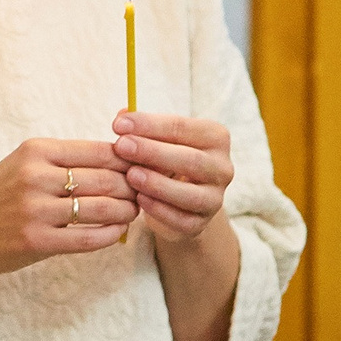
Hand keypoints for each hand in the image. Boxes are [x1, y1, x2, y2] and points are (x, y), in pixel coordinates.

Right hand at [0, 138, 136, 281]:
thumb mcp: (24, 164)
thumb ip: (65, 160)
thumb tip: (120, 157)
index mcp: (36, 150)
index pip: (101, 150)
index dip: (129, 161)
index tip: (141, 169)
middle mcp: (36, 176)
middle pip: (108, 179)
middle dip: (133, 188)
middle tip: (143, 194)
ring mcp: (36, 210)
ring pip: (103, 208)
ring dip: (126, 212)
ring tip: (131, 213)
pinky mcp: (37, 241)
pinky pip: (90, 237)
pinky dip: (111, 235)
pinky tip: (116, 233)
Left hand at [112, 112, 233, 241]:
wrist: (176, 200)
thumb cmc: (164, 159)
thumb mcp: (156, 139)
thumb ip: (141, 128)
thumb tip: (121, 117)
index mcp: (214, 137)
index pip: (183, 127)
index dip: (149, 124)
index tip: (118, 125)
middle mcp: (222, 168)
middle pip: (191, 160)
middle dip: (153, 152)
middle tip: (121, 147)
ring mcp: (215, 198)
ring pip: (191, 194)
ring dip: (158, 184)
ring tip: (131, 175)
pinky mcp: (202, 223)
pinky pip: (183, 220)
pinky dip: (160, 210)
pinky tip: (139, 200)